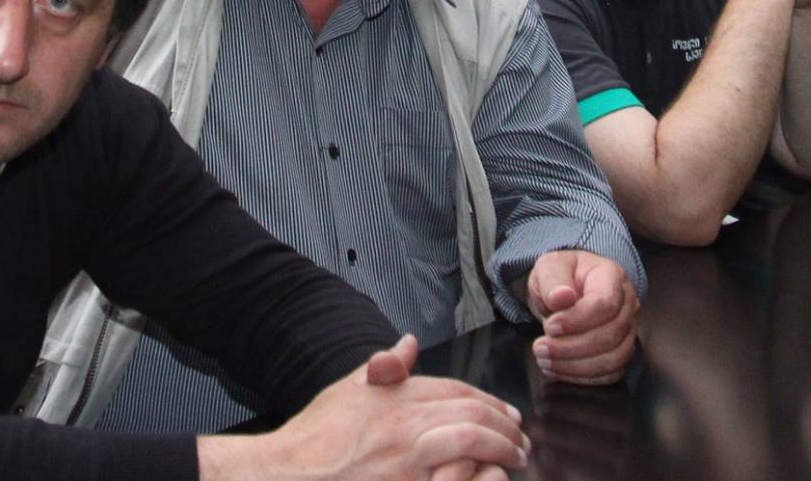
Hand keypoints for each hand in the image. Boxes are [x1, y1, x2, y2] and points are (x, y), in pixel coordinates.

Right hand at [198, 334, 527, 480]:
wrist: (289, 473)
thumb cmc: (314, 437)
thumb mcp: (348, 390)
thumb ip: (385, 367)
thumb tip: (408, 343)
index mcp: (394, 397)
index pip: (456, 389)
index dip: (489, 399)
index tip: (507, 412)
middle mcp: (405, 425)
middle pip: (471, 413)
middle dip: (505, 425)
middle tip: (521, 437)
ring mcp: (408, 460)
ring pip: (471, 442)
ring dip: (502, 449)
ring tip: (516, 457)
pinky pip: (457, 476)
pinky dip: (478, 475)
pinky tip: (490, 477)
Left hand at [523, 250, 639, 385]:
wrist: (563, 291)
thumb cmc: (560, 277)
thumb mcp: (549, 266)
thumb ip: (553, 280)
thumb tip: (561, 298)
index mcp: (612, 277)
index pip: (605, 304)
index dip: (577, 320)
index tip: (550, 326)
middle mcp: (627, 305)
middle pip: (610, 336)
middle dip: (571, 347)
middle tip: (540, 347)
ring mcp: (627, 331)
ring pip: (612, 359)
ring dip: (575, 366)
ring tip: (545, 360)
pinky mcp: (620, 352)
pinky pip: (610, 374)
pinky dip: (582, 377)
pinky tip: (558, 369)